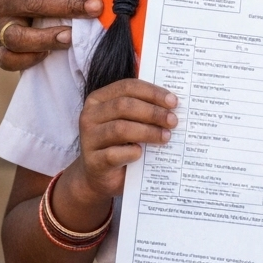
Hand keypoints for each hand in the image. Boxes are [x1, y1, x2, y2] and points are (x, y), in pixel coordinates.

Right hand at [75, 79, 177, 197]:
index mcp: (98, 99)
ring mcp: (88, 139)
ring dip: (148, 132)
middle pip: (124, 106)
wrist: (101, 175)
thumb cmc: (120, 142)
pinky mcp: (93, 162)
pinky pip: (115, 154)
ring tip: (166, 136)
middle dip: (153, 112)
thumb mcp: (130, 120)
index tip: (173, 101)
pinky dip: (133, 153)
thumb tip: (174, 103)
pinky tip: (142, 154)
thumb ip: (144, 107)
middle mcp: (89, 116)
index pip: (127, 87)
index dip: (152, 92)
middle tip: (173, 120)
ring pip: (121, 129)